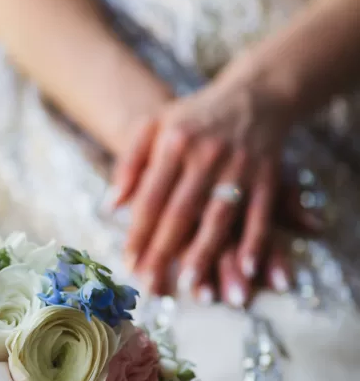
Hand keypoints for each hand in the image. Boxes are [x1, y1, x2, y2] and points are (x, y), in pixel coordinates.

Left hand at [112, 55, 297, 290]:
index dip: (139, 232)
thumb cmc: (194, 117)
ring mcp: (239, 166)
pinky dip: (255, 242)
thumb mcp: (155, 125)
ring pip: (219, 217)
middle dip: (164, 251)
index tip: (129, 263)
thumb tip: (111, 205)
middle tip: (151, 284)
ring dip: (205, 252)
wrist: (254, 96)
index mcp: (174, 143)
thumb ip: (130, 162)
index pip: (151, 196)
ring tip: (189, 283)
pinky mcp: (268, 176)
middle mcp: (206, 155)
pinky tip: (246, 269)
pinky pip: (261, 215)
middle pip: (181, 212)